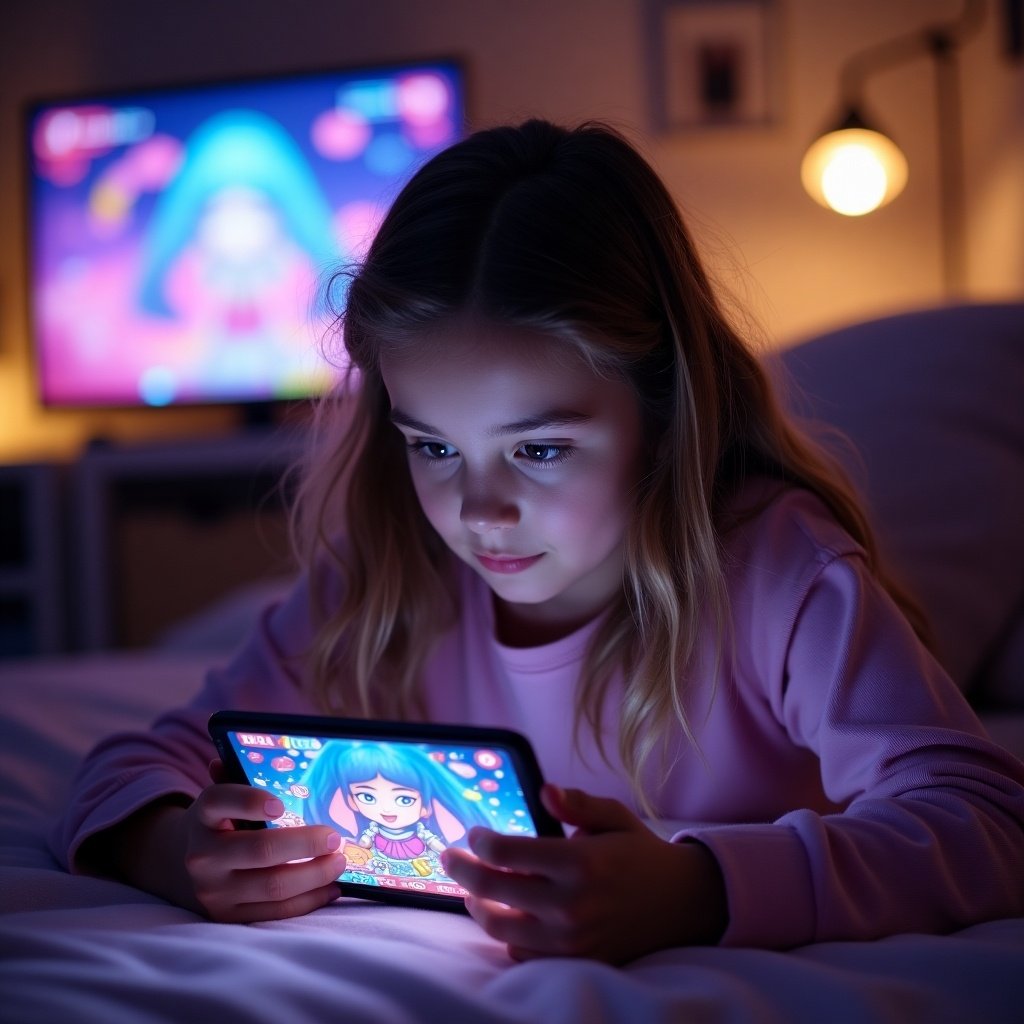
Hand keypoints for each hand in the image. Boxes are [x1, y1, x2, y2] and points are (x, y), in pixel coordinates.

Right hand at [101, 760, 347, 922]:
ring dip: (314, 874)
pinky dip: (308, 901)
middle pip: (260, 850)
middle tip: (334, 836)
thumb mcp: (224, 799)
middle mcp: (202, 854)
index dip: (249, 800)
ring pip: (272, 885)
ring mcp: (214, 890)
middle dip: (304, 843)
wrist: (184, 866)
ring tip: (340, 862)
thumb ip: (239, 775)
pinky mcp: (228, 917)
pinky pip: (274, 913)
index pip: (219, 800)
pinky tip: (330, 887)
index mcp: (203, 815)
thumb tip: (255, 752)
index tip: (280, 803)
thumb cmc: (222, 822)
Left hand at [441, 784, 727, 962]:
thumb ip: (576, 803)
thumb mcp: (614, 817)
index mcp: (579, 861)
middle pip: (492, 889)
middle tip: (449, 857)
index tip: (475, 832)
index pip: (506, 853)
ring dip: (476, 905)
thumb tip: (543, 790)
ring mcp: (572, 938)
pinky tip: (500, 915)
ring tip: (469, 889)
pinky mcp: (576, 959)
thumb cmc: (641, 853)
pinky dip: (505, 934)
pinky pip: (523, 953)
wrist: (684, 902)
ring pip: (500, 926)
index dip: (480, 841)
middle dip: (461, 870)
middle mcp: (571, 903)